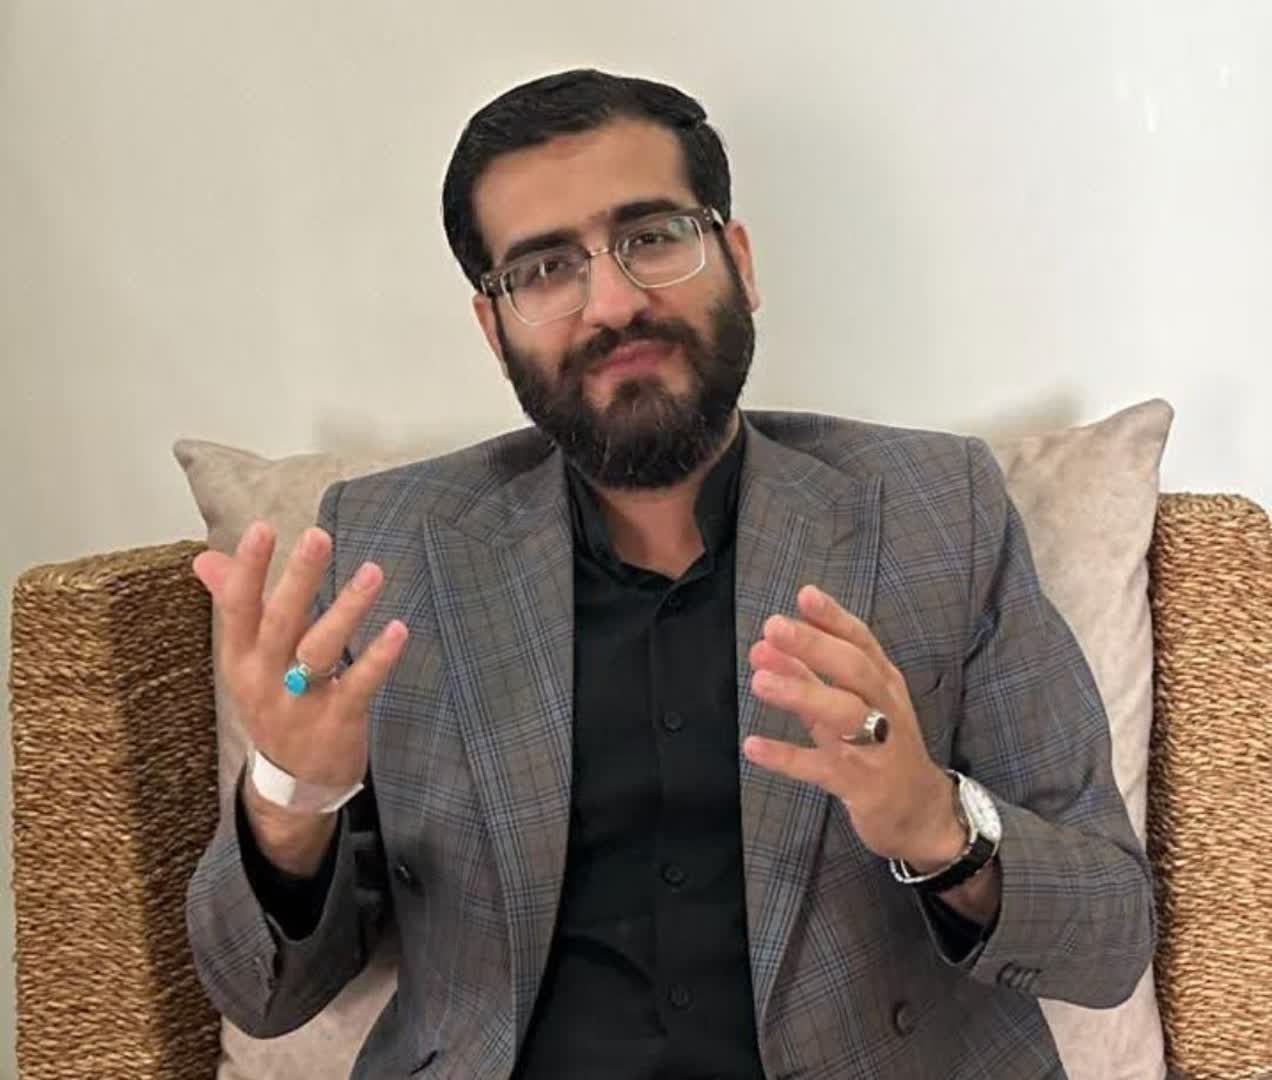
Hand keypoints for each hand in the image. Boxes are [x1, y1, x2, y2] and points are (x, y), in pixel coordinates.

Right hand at [193, 521, 408, 795]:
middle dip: (298, 578)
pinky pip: (358, 685)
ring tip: (372, 571)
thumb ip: (235, 605)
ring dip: (347, 608)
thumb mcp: (247, 660)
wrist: (293, 783)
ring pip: (320, 650)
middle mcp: (265, 680)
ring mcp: (300, 704)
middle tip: (318, 536)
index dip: (246, 570)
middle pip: (280, 623)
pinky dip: (378, 658)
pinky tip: (398, 629)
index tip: (261, 528)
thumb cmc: (275, 701)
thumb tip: (204, 559)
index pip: (238, 608)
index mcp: (240, 660)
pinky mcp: (337, 721)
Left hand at [743, 585, 963, 869]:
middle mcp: (885, 708)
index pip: (861, 642)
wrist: (922, 813)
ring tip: (759, 680)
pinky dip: (787, 757)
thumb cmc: (880, 747)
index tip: (805, 595)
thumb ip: (810, 675)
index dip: (834, 618)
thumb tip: (767, 646)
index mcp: (883, 683)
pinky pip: (822, 768)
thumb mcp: (850, 705)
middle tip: (774, 627)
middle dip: (814, 645)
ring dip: (802, 693)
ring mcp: (877, 746)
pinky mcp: (861, 785)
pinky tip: (753, 746)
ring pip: (843, 714)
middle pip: (854, 669)